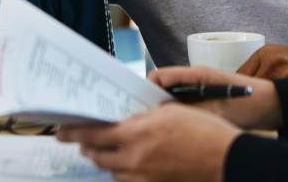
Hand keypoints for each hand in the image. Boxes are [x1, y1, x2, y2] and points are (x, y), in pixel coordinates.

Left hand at [57, 103, 239, 181]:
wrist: (226, 159)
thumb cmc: (204, 130)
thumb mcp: (171, 111)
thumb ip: (144, 116)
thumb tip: (128, 117)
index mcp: (138, 133)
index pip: (94, 134)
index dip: (74, 132)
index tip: (61, 130)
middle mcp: (134, 157)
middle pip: (97, 155)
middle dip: (87, 148)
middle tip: (80, 140)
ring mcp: (142, 176)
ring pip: (111, 170)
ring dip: (104, 160)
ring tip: (102, 151)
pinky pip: (127, 180)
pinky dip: (122, 171)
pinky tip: (127, 164)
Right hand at [148, 66, 281, 129]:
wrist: (271, 105)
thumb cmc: (248, 103)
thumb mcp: (217, 110)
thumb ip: (190, 110)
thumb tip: (164, 114)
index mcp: (196, 74)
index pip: (160, 75)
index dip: (145, 89)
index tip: (138, 107)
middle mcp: (195, 78)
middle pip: (162, 86)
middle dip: (151, 102)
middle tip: (144, 121)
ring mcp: (198, 87)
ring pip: (170, 96)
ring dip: (163, 109)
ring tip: (158, 126)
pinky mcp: (203, 98)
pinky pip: (181, 103)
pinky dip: (175, 113)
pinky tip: (175, 128)